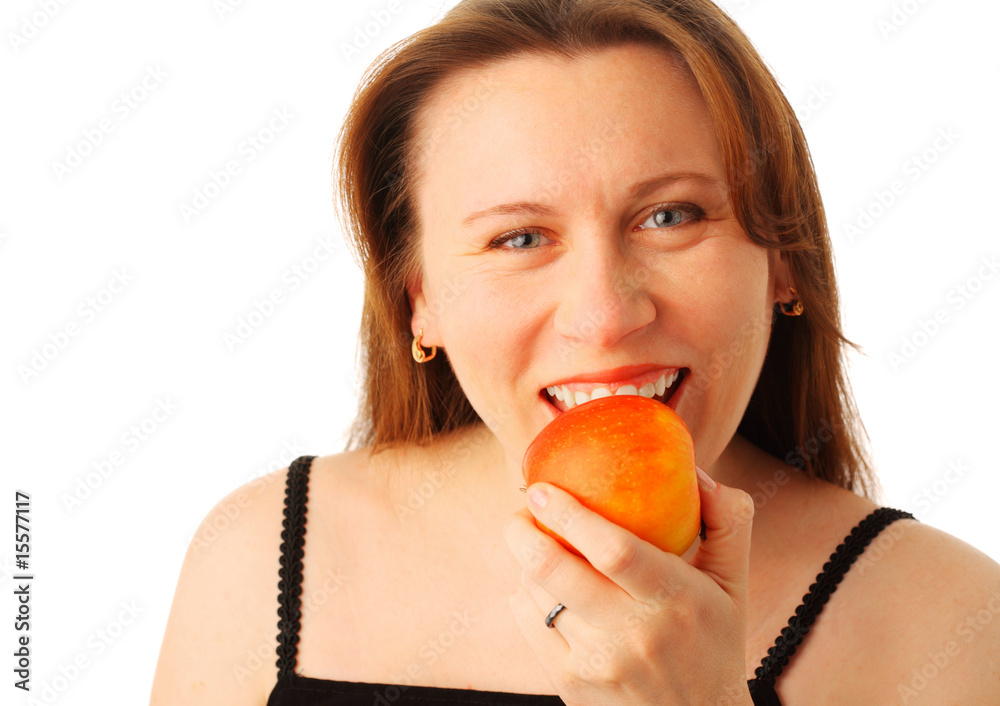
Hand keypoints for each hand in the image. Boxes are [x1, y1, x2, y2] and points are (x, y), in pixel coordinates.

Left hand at [503, 466, 755, 705]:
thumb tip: (694, 468)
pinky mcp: (570, 683)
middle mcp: (634, 633)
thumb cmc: (713, 642)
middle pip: (556, 570)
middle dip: (523, 531)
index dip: (571, 515)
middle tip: (520, 509)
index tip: (544, 489)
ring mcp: (597, 662)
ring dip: (526, 560)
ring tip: (534, 543)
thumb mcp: (733, 583)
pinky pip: (528, 622)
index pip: (615, 550)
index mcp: (676, 598)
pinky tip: (540, 585)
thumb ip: (728, 520)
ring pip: (536, 593)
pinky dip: (524, 594)